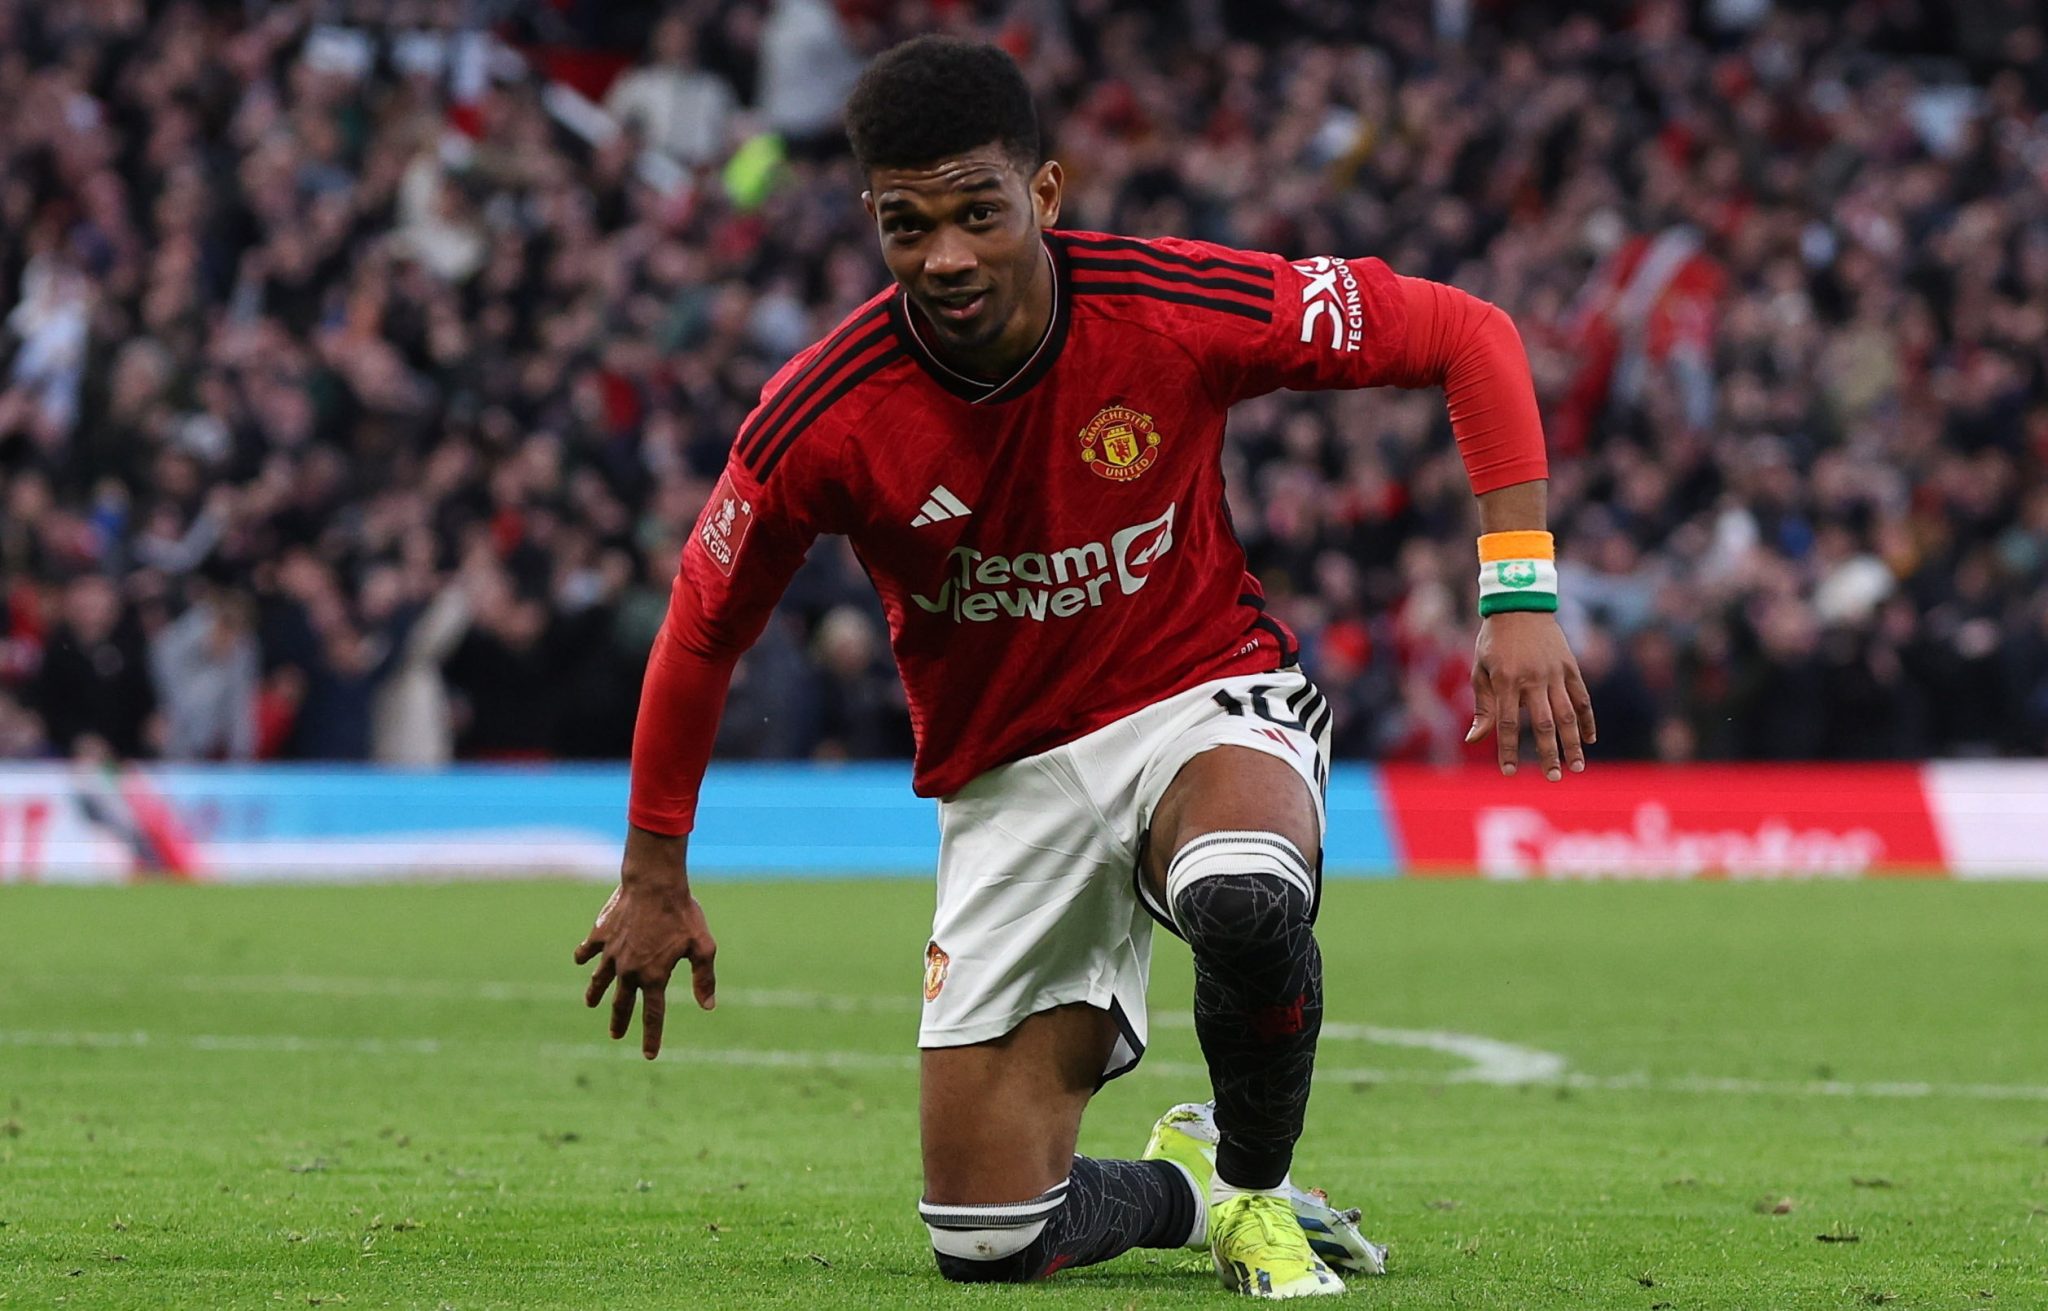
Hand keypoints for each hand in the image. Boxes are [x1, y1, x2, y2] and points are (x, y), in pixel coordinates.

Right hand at [573, 833, 715, 1058]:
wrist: (654, 884)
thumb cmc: (682, 914)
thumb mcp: (702, 946)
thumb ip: (704, 978)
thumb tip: (709, 1006)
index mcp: (654, 977)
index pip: (653, 1016)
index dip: (652, 1037)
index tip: (649, 1055)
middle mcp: (629, 971)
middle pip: (622, 1004)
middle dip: (620, 1022)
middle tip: (616, 1035)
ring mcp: (611, 953)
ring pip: (600, 980)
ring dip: (595, 994)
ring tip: (590, 1004)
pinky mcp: (601, 935)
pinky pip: (588, 950)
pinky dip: (583, 956)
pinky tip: (581, 960)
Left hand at [1465, 611, 1597, 780]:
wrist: (1519, 605)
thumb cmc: (1493, 641)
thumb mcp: (1480, 670)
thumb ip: (1483, 706)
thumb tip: (1474, 739)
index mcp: (1506, 681)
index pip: (1507, 724)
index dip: (1507, 750)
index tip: (1509, 772)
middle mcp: (1532, 679)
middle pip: (1543, 724)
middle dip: (1548, 753)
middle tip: (1553, 778)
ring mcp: (1555, 673)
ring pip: (1567, 714)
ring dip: (1573, 742)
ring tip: (1576, 766)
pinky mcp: (1570, 667)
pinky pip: (1582, 697)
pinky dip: (1587, 719)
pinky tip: (1590, 739)